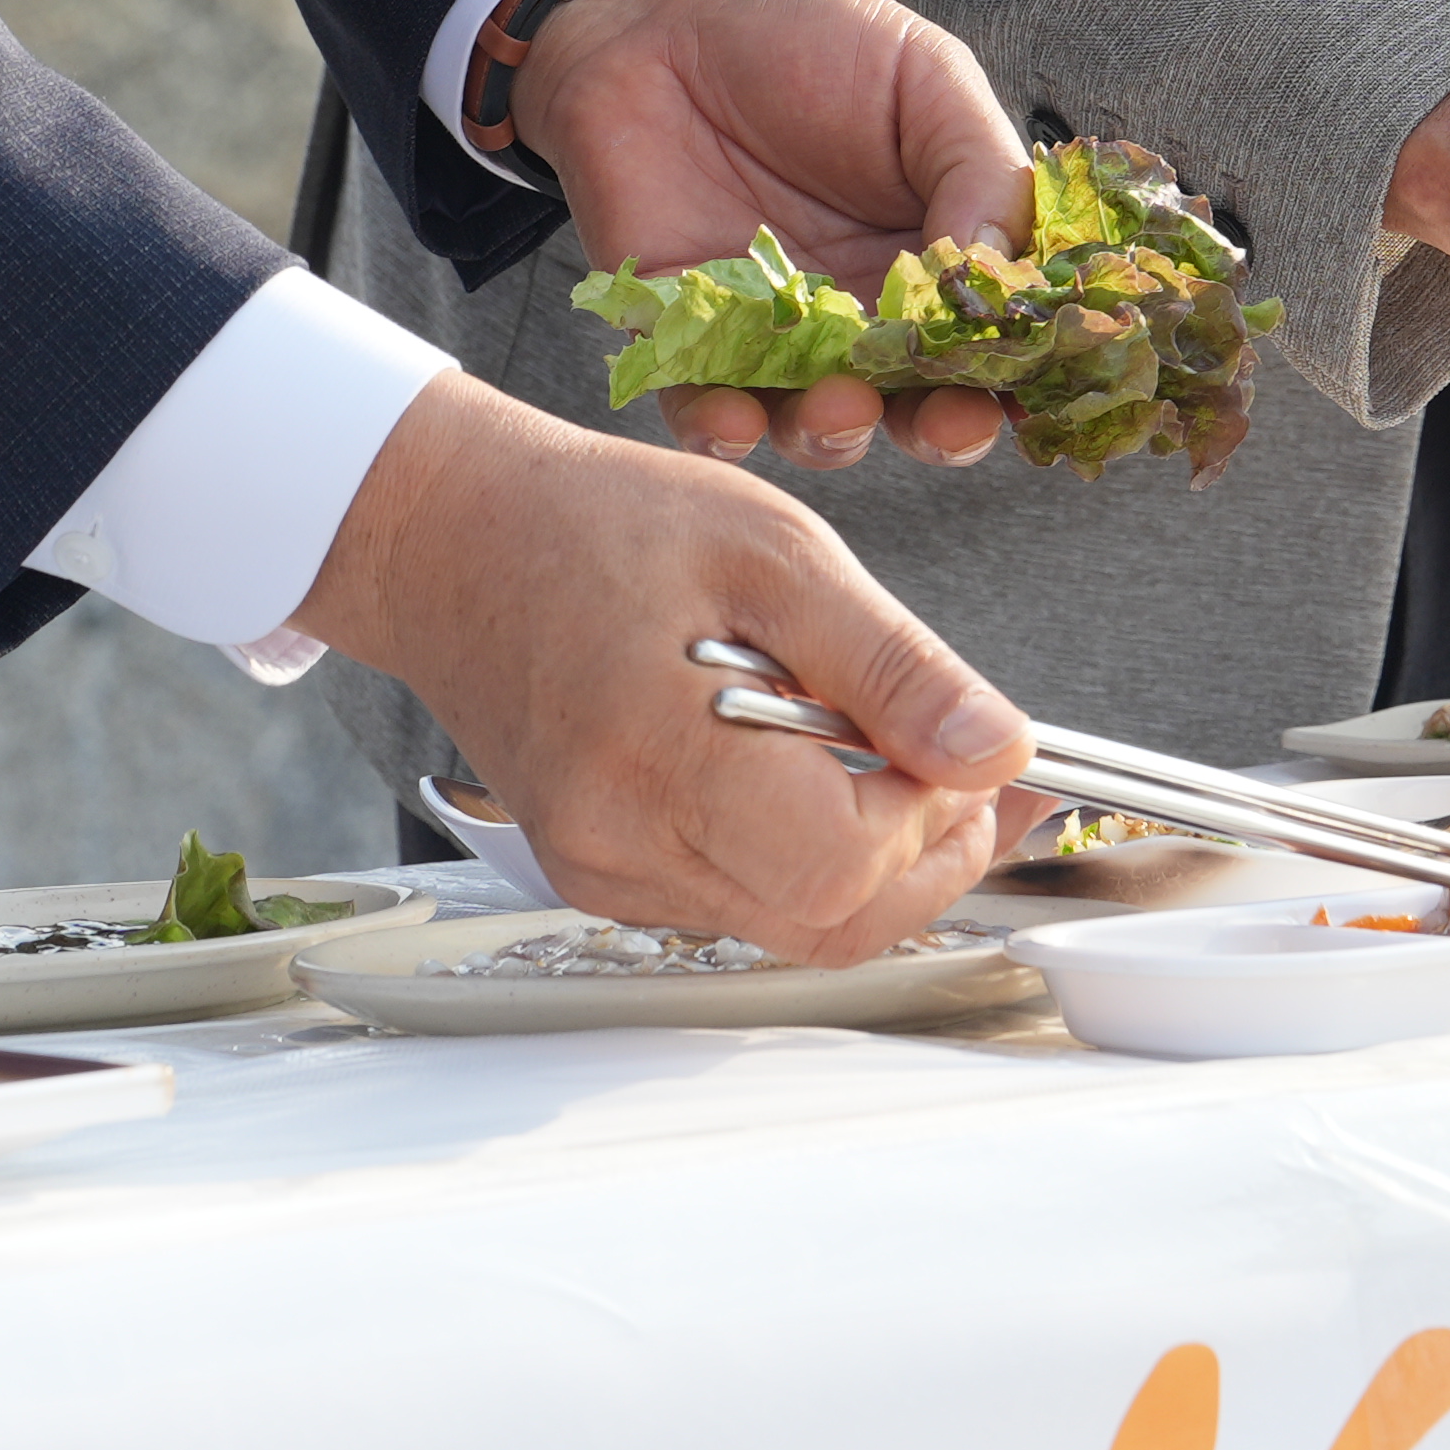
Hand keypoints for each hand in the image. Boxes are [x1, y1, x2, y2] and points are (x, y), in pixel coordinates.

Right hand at [301, 375, 1023, 958]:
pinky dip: (799, 853)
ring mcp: (603, 873)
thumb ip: (892, 665)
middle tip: (961, 766)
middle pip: (829, 925)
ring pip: (790, 926)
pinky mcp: (598, 874)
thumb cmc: (596, 524)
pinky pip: (737, 901)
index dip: (931, 819)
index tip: (962, 751)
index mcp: (659, 761)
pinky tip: (808, 769)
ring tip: (885, 751)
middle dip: (925, 855)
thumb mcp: (774, 551)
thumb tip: (995, 750)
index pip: (843, 867)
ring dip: (868, 859)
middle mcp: (621, 847)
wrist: (453, 539)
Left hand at [514, 0, 1030, 471]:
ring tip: (840, 406)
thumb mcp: (922, 77)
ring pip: (820, 424)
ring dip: (838, 433)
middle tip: (948, 422)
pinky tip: (734, 418)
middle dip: (943, 429)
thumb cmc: (803, 39)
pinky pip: (706, 410)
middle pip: (921, 404)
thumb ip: (978, 171)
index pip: (997, 339)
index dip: (1021, 372)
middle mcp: (869, 314)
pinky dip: (723, 429)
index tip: (1033, 388)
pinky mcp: (688, 339)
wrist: (658, 19)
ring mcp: (779, 335)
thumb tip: (1005, 272)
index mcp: (939, 257)